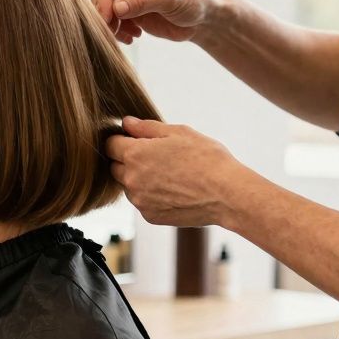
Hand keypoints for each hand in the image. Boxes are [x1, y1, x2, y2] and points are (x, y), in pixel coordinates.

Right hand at [90, 0, 222, 44]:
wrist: (204, 18)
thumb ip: (142, 2)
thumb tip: (115, 8)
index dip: (105, 0)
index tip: (107, 19)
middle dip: (104, 14)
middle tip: (112, 31)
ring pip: (104, 9)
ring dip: (110, 25)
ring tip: (126, 36)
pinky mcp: (129, 12)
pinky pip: (112, 22)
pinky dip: (117, 32)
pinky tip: (133, 37)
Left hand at [104, 117, 250, 227]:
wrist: (228, 194)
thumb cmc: (207, 159)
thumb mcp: (179, 133)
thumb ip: (146, 127)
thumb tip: (126, 122)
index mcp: (135, 154)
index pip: (110, 145)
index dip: (122, 140)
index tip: (136, 141)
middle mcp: (131, 179)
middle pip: (115, 166)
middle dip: (128, 160)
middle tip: (156, 157)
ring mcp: (139, 201)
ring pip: (128, 186)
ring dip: (139, 180)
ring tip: (169, 175)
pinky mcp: (149, 216)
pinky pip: (142, 202)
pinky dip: (151, 196)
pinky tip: (173, 190)